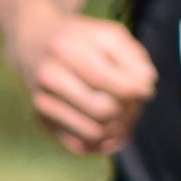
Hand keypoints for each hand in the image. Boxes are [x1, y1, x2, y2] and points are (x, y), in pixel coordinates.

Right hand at [14, 8, 158, 155]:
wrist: (34, 41)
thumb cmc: (82, 38)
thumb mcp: (109, 35)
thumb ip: (133, 56)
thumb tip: (146, 84)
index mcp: (65, 50)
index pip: (104, 80)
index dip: (133, 90)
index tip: (146, 90)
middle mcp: (48, 77)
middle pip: (101, 110)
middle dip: (128, 111)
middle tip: (135, 103)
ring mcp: (42, 102)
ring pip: (92, 133)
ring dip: (119, 129)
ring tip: (127, 115)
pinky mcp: (41, 120)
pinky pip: (79, 145)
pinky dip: (102, 143)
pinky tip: (114, 130)